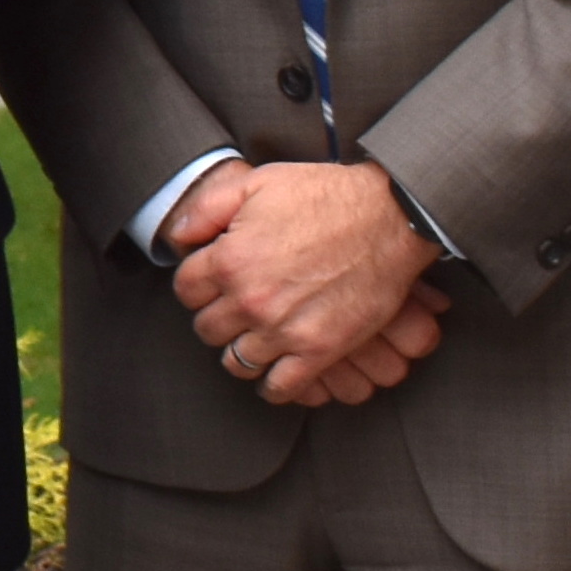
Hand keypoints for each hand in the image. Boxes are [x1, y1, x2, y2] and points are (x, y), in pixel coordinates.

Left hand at [171, 160, 448, 404]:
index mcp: (229, 260)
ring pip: (236, 362)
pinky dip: (272, 386)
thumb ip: (207, 209)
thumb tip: (179, 237)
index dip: (197, 285)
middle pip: (207, 328)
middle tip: (234, 310)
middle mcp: (251, 300)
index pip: (186, 290)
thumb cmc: (326, 195)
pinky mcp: (321, 349)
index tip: (212, 284)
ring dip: (240, 352)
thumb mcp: (257, 184)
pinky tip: (274, 374)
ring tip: (252, 340)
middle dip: (216, 318)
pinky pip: (281, 387)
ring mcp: (284, 329)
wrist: (392, 217)